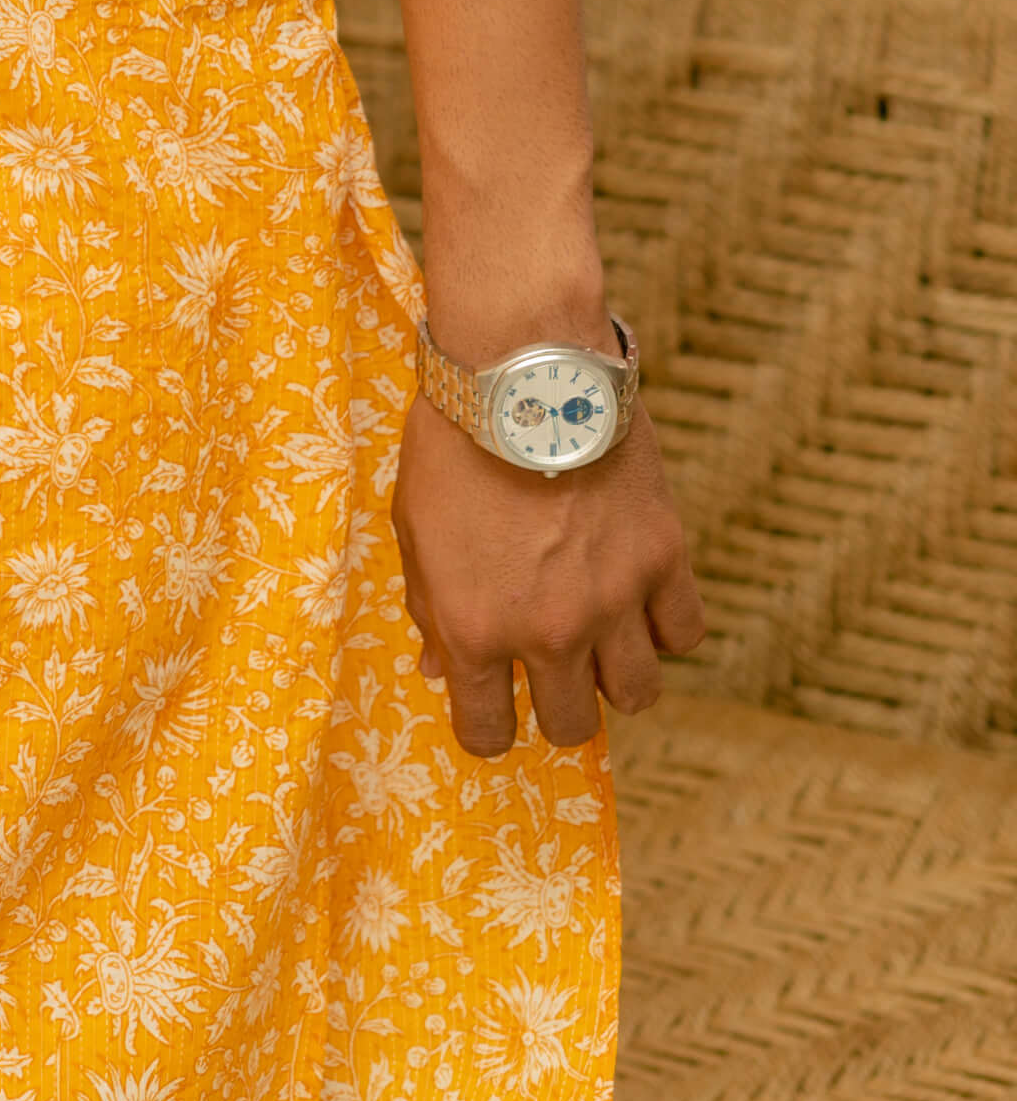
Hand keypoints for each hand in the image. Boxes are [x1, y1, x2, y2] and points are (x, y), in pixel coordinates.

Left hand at [393, 395, 704, 755]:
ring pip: (638, 694)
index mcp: (474, 628)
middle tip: (549, 668)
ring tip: (600, 642)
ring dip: (616, 677)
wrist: (519, 368)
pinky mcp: (663, 557)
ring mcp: (612, 598)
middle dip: (556, 706)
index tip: (492, 711)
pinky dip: (665, 626)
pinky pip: (686, 632)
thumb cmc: (451, 443)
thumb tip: (438, 671)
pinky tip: (640, 599)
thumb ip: (429, 608)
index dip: (487, 728)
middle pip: (571, 726)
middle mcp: (548, 629)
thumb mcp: (414, 529)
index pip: (489, 732)